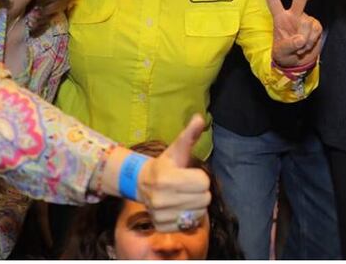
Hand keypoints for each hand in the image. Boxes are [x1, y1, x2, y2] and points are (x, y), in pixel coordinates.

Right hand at [137, 115, 211, 231]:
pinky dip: (188, 217)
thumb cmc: (165, 165)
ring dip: (197, 204)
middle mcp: (161, 199)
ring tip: (186, 196)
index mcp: (166, 178)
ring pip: (199, 212)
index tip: (191, 175)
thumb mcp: (177, 149)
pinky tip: (180, 207)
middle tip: (189, 186)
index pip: (203, 182)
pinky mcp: (161, 227)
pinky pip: (189, 224)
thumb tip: (200, 118)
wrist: (141, 183)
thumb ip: (190, 135)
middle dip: (201, 191)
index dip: (201, 177)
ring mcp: (161, 215)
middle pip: (204, 198)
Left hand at [261, 0, 323, 67]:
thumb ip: (289, 45)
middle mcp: (294, 15)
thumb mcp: (281, 52)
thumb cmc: (284, 55)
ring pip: (308, 24)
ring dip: (305, 40)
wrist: (298, 63)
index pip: (273, 1)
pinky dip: (312, 41)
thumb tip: (301, 38)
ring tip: (299, 47)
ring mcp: (305, 20)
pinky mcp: (316, 26)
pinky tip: (307, 45)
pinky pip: (316, 31)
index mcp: (280, 18)